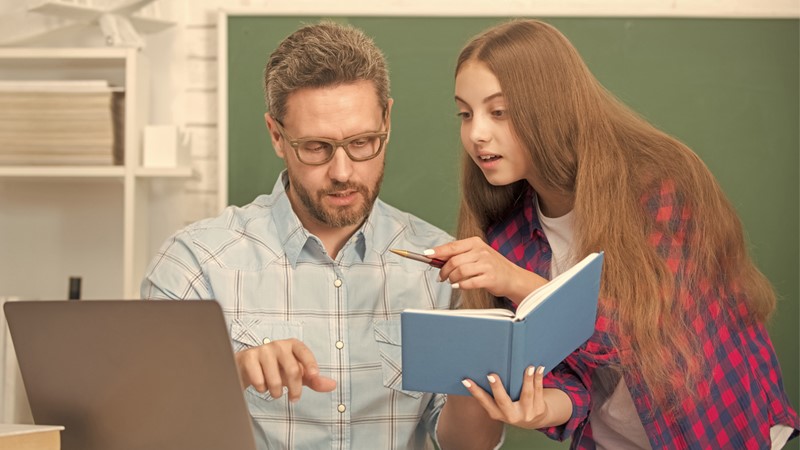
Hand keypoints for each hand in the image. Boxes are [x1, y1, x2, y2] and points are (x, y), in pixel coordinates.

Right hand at [234, 338, 336, 401]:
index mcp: (292, 345)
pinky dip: (262, 389)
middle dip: (295, 389)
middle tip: (294, 399)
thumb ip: (313, 379)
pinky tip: (261, 385)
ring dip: (277, 392)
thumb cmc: (276, 368)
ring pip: (275, 379)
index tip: (314, 375)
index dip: (310, 363)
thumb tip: (333, 385)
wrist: (248, 367)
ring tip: (275, 392)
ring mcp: (262, 350)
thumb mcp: (296, 373)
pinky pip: (259, 381)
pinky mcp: (249, 358)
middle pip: (292, 370)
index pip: (304, 352)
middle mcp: (278, 345)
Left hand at [429, 237, 545, 303]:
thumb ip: (458, 255)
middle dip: (443, 270)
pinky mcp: (490, 278)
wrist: (512, 277)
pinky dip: (460, 285)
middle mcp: (481, 251)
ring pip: (459, 271)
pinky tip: (458, 286)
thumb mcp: (476, 255)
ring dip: (451, 278)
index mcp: (476, 243)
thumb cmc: (492, 266)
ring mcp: (486, 264)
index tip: (426, 254)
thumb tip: (436, 258)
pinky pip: (469, 282)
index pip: (452, 246)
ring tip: (451, 281)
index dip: (437, 251)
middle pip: (454, 260)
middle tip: (441, 277)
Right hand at [461, 366, 553, 429]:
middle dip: (497, 388)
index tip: (466, 380)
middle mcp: (511, 416)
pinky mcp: (539, 409)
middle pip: (503, 401)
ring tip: (528, 367)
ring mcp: (526, 413)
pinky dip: (538, 379)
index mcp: (497, 414)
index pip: (484, 401)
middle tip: (491, 375)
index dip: (475, 391)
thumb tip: (481, 369)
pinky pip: (539, 392)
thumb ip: (493, 394)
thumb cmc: (512, 405)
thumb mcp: (501, 406)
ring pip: (526, 394)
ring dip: (527, 380)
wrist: (534, 419)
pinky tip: (539, 368)